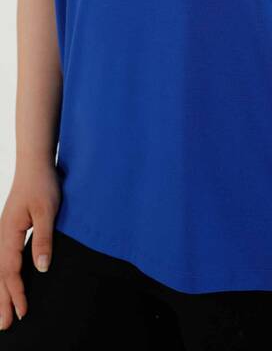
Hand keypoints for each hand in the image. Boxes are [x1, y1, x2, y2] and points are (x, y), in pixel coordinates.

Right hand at [0, 163, 60, 330]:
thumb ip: (43, 239)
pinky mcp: (10, 230)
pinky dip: (4, 277)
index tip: (23, 311)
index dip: (16, 293)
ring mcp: (4, 233)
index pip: (10, 270)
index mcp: (9, 233)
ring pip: (0, 269)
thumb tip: (41, 268)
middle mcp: (2, 236)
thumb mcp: (48, 211)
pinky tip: (7, 284)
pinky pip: (4, 260)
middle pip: (0, 275)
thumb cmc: (43, 185)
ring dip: (2, 292)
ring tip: (4, 314)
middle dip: (3, 301)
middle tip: (6, 325)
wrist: (35, 165)